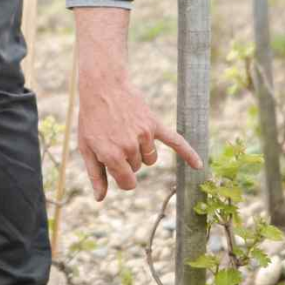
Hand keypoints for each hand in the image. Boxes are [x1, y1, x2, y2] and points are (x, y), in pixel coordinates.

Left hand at [77, 75, 201, 201]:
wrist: (102, 85)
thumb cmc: (91, 118)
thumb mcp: (86, 147)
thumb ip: (96, 175)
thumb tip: (101, 199)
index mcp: (112, 155)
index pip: (128, 183)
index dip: (122, 178)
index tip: (115, 167)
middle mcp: (130, 147)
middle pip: (139, 168)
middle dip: (127, 159)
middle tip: (113, 138)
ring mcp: (144, 135)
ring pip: (150, 158)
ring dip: (141, 152)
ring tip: (126, 132)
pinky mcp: (154, 124)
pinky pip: (175, 141)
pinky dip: (188, 153)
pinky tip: (198, 165)